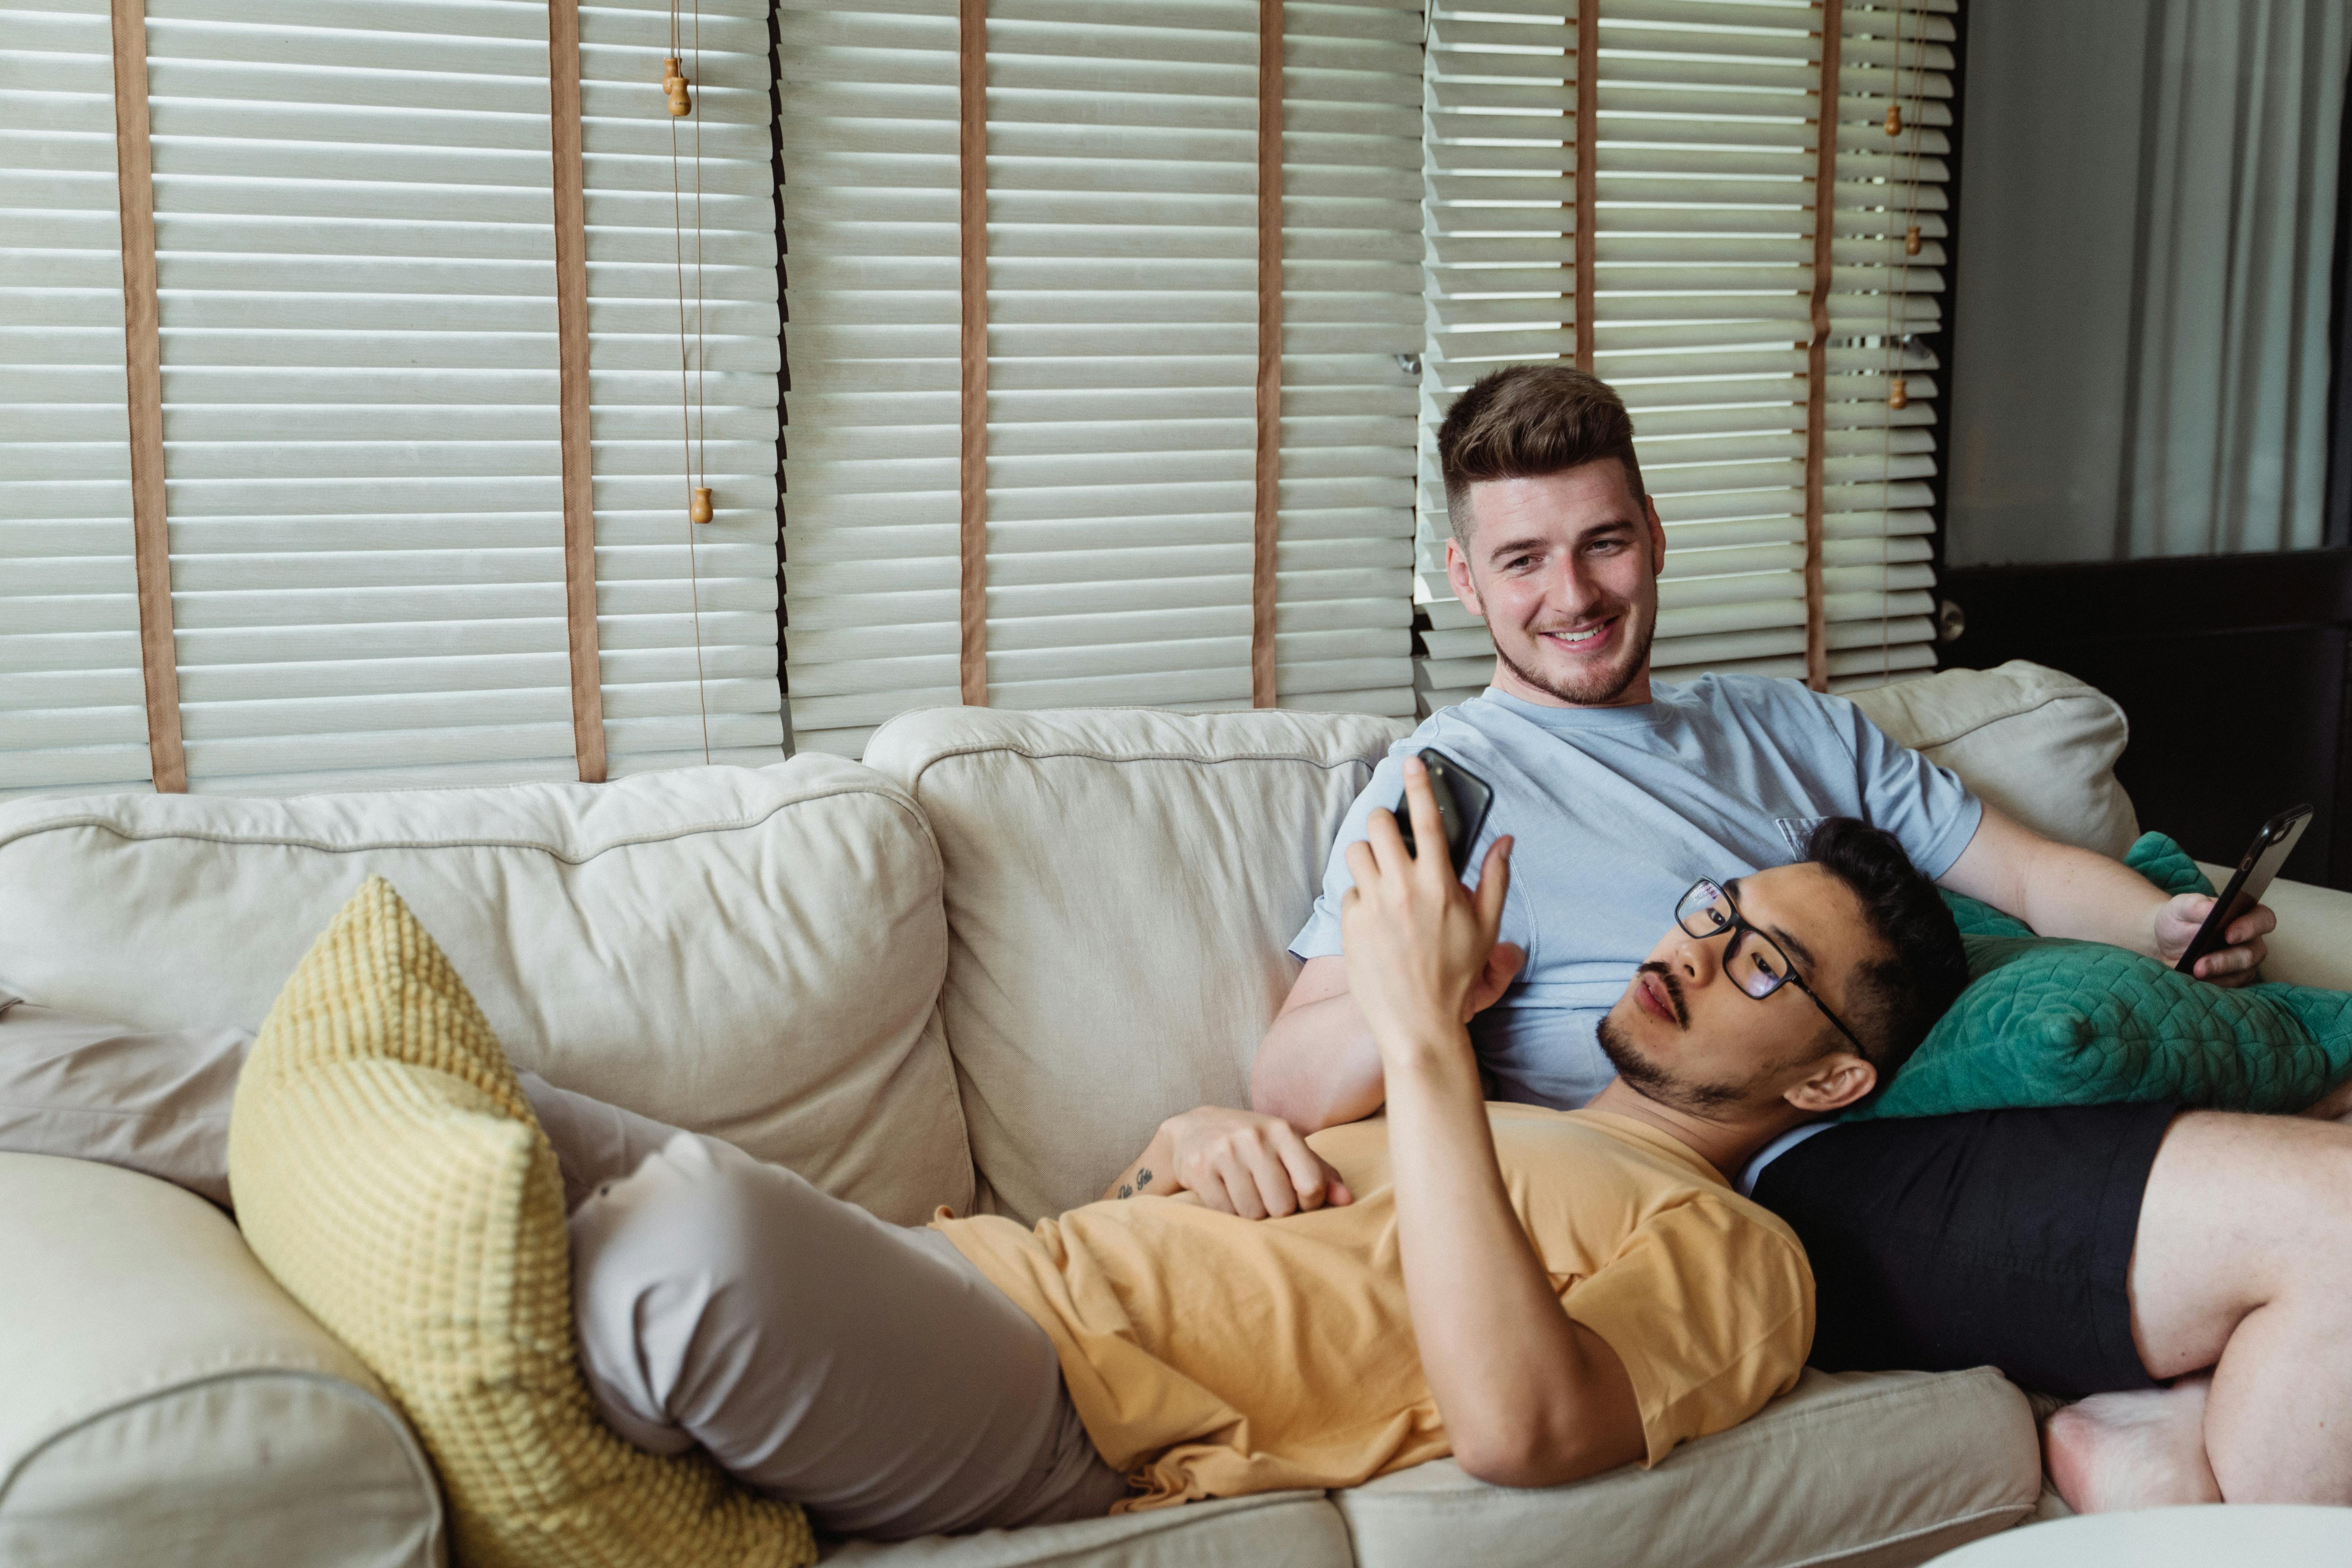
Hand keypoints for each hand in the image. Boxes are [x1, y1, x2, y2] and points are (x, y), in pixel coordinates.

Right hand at [1156, 1105, 1353, 1218]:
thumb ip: (1320, 1173)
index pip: (1312, 1185)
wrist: (1194, 1129)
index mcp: (1283, 1131)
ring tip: (1245, 1193)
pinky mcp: (1198, 1168)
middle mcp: (1253, 1137)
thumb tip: (1347, 1200)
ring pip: (1252, 1213)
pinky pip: (1225, 1212)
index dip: (1310, 1203)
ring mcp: (1224, 1151)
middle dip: (1277, 1210)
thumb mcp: (1287, 1148)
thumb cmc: (1253, 1144)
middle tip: (1266, 1196)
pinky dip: (1228, 1212)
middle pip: (1281, 1206)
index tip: (1299, 1198)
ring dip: (1251, 1212)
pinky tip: (1225, 1193)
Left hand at [1340, 754, 1513, 1061]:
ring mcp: (1373, 905)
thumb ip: (1495, 878)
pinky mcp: (1350, 923)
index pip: (1430, 820)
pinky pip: (1348, 891)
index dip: (1419, 785)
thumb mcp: (1487, 927)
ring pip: (1356, 853)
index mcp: (1440, 884)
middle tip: (1392, 836)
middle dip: (1383, 823)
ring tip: (1383, 880)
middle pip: (1379, 825)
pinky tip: (1375, 919)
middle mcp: (1404, 888)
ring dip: (1368, 858)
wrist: (1418, 1021)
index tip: (1411, 762)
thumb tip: (1505, 839)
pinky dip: (1360, 897)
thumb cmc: (1456, 975)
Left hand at [2153, 892, 2273, 985]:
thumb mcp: (2181, 907)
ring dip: (2217, 974)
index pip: (2263, 918)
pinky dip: (2212, 983)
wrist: (2165, 942)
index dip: (2250, 927)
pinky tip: (2195, 980)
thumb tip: (2211, 908)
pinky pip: (2229, 985)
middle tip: (2200, 965)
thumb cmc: (2179, 919)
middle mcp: (2251, 939)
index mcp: (2245, 914)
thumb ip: (2195, 905)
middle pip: (2252, 952)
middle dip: (2225, 960)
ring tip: (2194, 972)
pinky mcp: (2234, 978)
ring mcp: (2245, 961)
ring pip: (2242, 972)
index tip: (2228, 935)